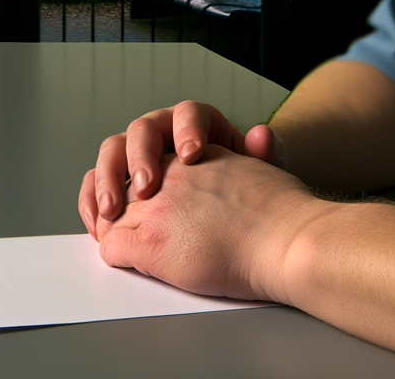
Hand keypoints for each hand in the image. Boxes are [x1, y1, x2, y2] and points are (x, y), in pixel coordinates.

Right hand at [77, 100, 286, 236]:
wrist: (239, 221)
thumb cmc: (248, 194)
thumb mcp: (262, 174)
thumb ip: (264, 155)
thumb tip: (262, 135)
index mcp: (196, 124)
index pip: (187, 113)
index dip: (186, 130)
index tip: (192, 155)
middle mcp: (163, 133)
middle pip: (142, 130)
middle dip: (140, 157)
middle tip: (147, 187)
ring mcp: (138, 157)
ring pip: (113, 152)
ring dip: (108, 178)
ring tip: (113, 208)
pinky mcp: (121, 184)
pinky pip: (97, 183)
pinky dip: (92, 200)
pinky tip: (97, 221)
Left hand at [96, 145, 317, 303]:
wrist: (287, 239)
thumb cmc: (282, 212)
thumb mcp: (261, 163)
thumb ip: (252, 149)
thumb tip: (261, 134)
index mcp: (191, 152)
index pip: (142, 153)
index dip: (131, 174)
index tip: (126, 193)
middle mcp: (169, 173)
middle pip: (121, 182)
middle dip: (109, 199)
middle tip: (107, 217)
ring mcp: (157, 207)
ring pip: (112, 216)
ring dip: (107, 228)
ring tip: (108, 236)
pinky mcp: (153, 242)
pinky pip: (113, 247)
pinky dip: (113, 255)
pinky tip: (121, 259)